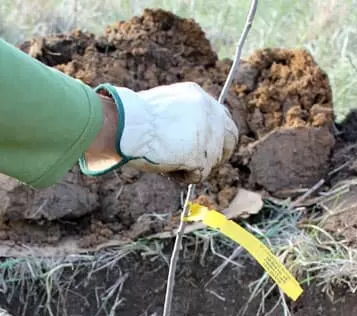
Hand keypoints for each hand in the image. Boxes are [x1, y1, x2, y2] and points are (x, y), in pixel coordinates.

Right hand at [81, 82, 237, 182]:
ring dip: (194, 167)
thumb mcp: (163, 109)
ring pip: (213, 160)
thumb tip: (186, 138)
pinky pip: (200, 174)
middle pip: (230, 139)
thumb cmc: (133, 121)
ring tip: (170, 165)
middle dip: (218, 155)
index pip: (221, 118)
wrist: (126, 125)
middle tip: (199, 166)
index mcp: (198, 96)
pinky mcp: (202, 154)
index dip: (217, 137)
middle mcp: (209, 111)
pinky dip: (185, 177)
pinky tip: (168, 170)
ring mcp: (208, 133)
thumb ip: (182, 119)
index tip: (207, 149)